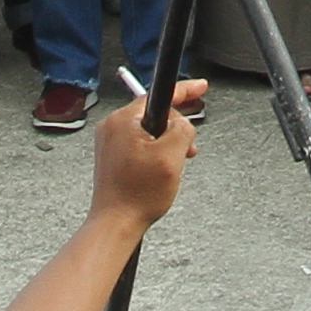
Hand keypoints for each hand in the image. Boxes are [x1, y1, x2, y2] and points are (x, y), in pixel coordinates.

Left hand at [89, 80, 203, 232]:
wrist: (116, 223)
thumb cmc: (137, 196)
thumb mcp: (172, 156)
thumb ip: (182, 129)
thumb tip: (183, 123)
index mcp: (124, 120)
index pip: (159, 95)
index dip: (185, 91)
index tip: (200, 87)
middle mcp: (112, 127)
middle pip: (154, 113)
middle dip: (175, 129)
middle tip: (187, 148)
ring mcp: (110, 142)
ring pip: (148, 130)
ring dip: (166, 143)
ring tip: (172, 165)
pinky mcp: (112, 156)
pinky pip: (139, 143)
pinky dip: (154, 152)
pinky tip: (160, 169)